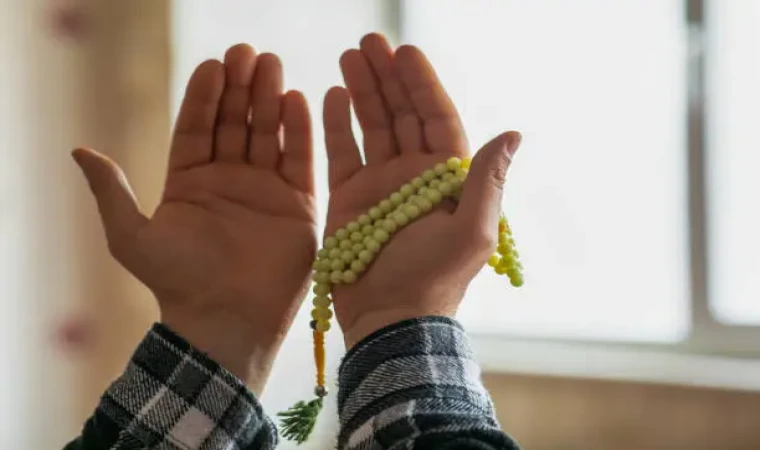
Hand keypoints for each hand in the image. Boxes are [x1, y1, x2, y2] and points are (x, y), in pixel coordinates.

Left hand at [74, 44, 316, 392]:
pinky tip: (297, 100)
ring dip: (269, 98)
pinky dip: (299, 131)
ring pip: (267, 134)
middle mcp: (229, 180)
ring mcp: (265, 190)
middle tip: (247, 53)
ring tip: (271, 64)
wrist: (226, 321)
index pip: (197, 127)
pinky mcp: (297, 205)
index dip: (205, 96)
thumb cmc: (178, 282)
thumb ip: (112, 192)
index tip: (212, 65)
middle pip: (235, 123)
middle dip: (240, 87)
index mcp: (191, 182)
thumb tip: (80, 150)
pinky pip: (299, 160)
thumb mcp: (132, 237)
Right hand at [323, 34, 520, 347]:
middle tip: (368, 44)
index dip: (422, 85)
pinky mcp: (348, 199)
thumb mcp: (471, 231)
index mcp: (446, 179)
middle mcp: (413, 176)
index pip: (435, 119)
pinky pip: (342, 153)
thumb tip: (512, 133)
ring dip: (362, 92)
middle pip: (402, 115)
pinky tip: (330, 95)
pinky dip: (337, 124)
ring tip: (348, 58)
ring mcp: (379, 186)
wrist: (391, 319)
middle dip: (387, 78)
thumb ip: (486, 180)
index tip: (405, 53)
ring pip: (372, 127)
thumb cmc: (435, 280)